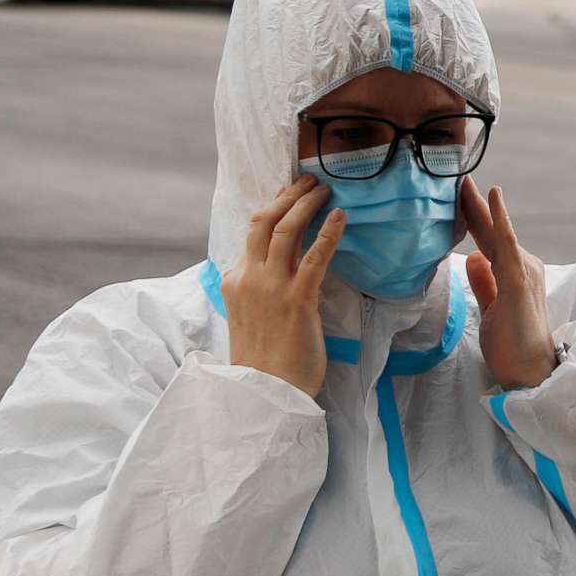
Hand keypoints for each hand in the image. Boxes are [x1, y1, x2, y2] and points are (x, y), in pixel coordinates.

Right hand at [222, 177, 343, 398]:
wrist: (264, 393)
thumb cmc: (262, 363)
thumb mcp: (248, 318)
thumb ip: (255, 292)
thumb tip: (270, 274)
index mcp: (235, 281)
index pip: (252, 236)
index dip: (272, 211)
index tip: (289, 198)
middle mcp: (249, 278)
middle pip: (264, 223)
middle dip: (287, 197)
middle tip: (308, 182)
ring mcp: (272, 287)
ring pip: (286, 231)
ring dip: (306, 205)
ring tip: (323, 190)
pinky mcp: (298, 300)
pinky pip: (314, 258)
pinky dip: (328, 233)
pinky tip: (340, 217)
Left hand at [459, 174, 554, 388]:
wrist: (529, 370)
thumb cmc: (512, 344)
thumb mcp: (491, 308)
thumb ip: (484, 282)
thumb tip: (472, 258)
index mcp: (514, 272)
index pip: (489, 240)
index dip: (473, 218)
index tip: (456, 196)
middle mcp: (523, 265)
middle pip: (492, 231)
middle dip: (474, 204)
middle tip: (457, 175)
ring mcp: (523, 270)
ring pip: (496, 232)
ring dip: (481, 205)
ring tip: (464, 181)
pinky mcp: (518, 279)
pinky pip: (506, 242)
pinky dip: (500, 218)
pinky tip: (492, 197)